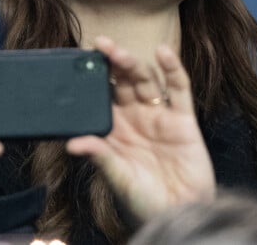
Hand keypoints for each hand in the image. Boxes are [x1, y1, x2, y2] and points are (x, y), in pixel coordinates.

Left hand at [66, 36, 215, 223]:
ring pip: (147, 80)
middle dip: (113, 63)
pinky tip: (164, 53)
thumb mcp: (119, 179)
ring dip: (135, 64)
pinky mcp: (184, 117)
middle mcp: (137, 117)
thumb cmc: (145, 201)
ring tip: (120, 52)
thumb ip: (101, 156)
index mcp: (116, 131)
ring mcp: (160, 115)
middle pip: (123, 82)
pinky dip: (173, 69)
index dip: (94, 79)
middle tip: (100, 45)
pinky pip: (179, 88)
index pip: (102, 98)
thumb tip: (73, 143)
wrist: (183, 211)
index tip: (80, 60)